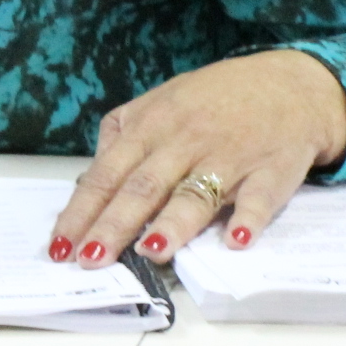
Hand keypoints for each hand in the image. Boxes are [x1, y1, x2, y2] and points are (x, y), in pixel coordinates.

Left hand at [50, 49, 345, 265]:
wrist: (286, 85)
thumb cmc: (211, 100)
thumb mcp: (156, 105)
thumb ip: (120, 139)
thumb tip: (86, 180)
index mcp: (149, 127)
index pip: (106, 175)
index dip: (81, 210)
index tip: (59, 245)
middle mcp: (183, 142)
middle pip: (142, 188)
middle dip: (114, 225)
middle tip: (90, 260)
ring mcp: (228, 157)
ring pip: (195, 194)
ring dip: (173, 224)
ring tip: (150, 252)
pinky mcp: (272, 171)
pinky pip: (259, 198)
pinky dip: (249, 220)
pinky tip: (235, 242)